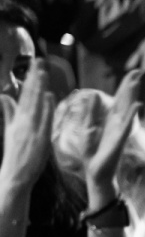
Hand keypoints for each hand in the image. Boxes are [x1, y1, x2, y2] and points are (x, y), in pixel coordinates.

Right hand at [0, 59, 53, 192]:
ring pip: (36, 105)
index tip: (35, 66)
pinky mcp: (39, 139)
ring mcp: (31, 130)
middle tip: (40, 61)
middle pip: (30, 96)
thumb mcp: (10, 131)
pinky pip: (43, 121)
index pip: (25, 96)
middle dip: (35, 78)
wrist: (15, 175)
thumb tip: (5, 96)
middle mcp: (23, 122)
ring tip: (43, 72)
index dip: (30, 80)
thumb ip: (9, 113)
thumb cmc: (15, 154)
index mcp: (17, 119)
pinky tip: (49, 97)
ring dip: (39, 88)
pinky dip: (46, 108)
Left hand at [86, 69, 141, 194]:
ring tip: (137, 82)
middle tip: (140, 71)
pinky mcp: (119, 140)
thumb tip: (94, 94)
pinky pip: (126, 125)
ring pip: (128, 109)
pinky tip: (137, 105)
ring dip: (132, 95)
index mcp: (111, 120)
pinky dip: (132, 115)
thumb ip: (91, 112)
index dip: (126, 86)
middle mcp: (119, 123)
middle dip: (132, 86)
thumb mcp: (87, 128)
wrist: (96, 172)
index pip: (120, 99)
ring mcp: (120, 131)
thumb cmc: (92, 153)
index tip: (133, 73)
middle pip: (126, 100)